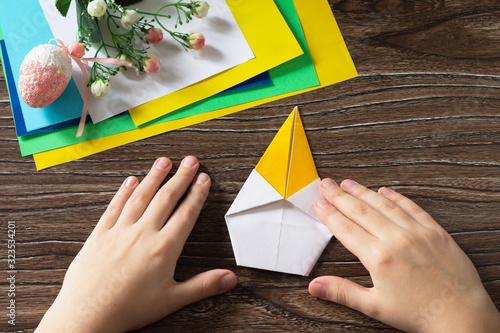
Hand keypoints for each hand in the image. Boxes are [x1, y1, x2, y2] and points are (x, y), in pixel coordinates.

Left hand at [35, 156, 236, 332]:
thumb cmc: (130, 309)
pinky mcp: (100, 234)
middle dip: (181, 177)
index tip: (204, 178)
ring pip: (140, 196)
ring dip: (154, 177)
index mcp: (164, 248)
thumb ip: (203, 286)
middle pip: (166, 198)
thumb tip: (229, 279)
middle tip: (191, 161)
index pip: (186, 213)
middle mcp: (143, 233)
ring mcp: (120, 231)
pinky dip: (123, 192)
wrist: (88, 314)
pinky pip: (114, 207)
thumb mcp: (172, 299)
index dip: (197, 194)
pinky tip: (131, 181)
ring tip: (164, 161)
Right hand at [309, 179, 499, 331]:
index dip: (329, 214)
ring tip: (348, 183)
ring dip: (363, 191)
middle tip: (326, 184)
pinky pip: (411, 207)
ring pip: (383, 204)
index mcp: (379, 258)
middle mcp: (396, 239)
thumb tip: (315, 286)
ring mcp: (417, 232)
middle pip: (360, 211)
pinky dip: (396, 197)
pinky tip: (385, 190)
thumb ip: (342, 292)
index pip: (345, 228)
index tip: (318, 203)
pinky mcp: (434, 230)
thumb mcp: (375, 306)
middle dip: (339, 196)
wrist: (461, 315)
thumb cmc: (419, 314)